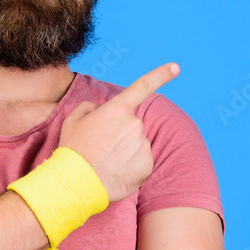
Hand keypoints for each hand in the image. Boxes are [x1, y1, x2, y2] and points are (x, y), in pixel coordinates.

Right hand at [59, 62, 179, 201]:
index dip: (161, 75)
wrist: (78, 182)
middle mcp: (135, 123)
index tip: (176, 67)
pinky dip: (130, 167)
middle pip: (132, 125)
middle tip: (101, 147)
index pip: (143, 86)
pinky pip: (140, 162)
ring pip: (136, 144)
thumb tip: (100, 110)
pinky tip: (114, 172)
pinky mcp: (147, 165)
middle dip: (120, 133)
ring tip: (105, 162)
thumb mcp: (73, 121)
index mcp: (118, 108)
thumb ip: (89, 108)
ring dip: (124, 151)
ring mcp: (143, 145)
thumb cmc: (74, 150)